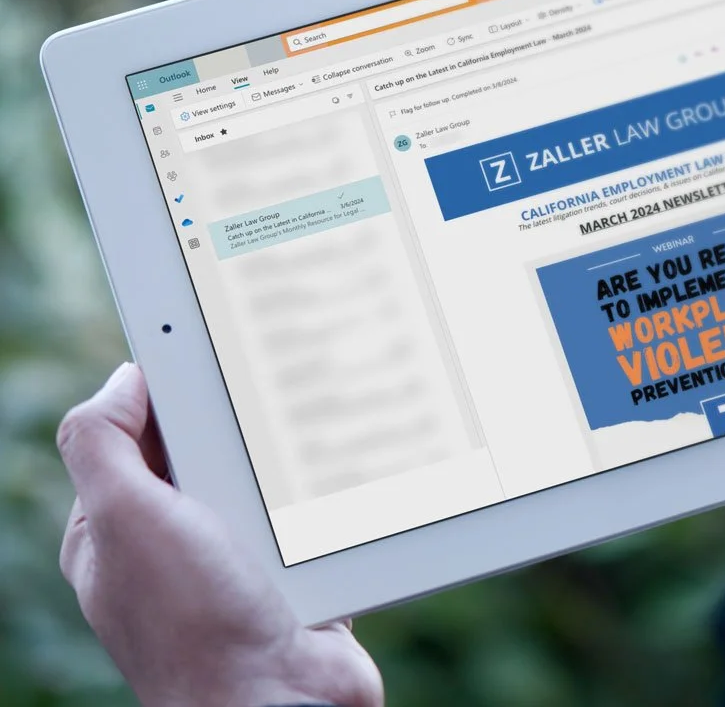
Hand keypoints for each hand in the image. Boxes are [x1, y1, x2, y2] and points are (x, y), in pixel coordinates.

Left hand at [57, 362, 382, 706]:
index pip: (133, 433)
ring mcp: (233, 551)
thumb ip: (104, 444)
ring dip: (280, 453)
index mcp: (119, 526)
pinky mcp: (287, 561)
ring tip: (301, 430)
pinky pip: (303, 502)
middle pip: (203, 444)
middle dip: (230, 416)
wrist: (282, 701)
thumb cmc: (194, 622)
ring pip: (258, 469)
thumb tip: (124, 378)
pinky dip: (317, 485)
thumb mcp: (123, 521)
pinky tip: (332, 467)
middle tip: (261, 382)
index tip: (198, 342)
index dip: (162, 387)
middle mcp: (173, 538)